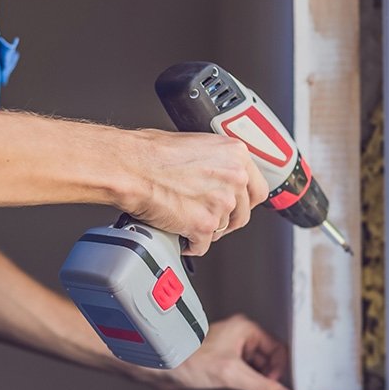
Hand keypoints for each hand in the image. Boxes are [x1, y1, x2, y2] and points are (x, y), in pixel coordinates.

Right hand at [121, 129, 268, 255]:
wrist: (131, 167)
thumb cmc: (151, 153)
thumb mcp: (197, 145)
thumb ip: (217, 163)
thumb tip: (217, 176)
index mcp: (236, 155)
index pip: (258, 188)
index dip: (244, 201)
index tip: (237, 206)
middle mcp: (234, 178)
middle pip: (243, 214)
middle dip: (225, 220)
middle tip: (208, 218)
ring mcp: (221, 203)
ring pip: (222, 230)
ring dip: (205, 230)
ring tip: (186, 222)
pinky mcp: (204, 225)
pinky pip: (202, 244)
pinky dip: (189, 243)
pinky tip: (178, 233)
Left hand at [148, 314, 293, 389]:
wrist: (161, 368)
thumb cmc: (187, 359)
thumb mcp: (230, 374)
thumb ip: (261, 387)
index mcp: (245, 330)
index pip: (277, 349)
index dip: (278, 370)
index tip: (274, 387)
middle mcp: (239, 338)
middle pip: (268, 362)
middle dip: (266, 380)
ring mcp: (230, 352)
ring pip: (255, 372)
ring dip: (255, 385)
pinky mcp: (222, 366)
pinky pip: (242, 378)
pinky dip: (244, 389)